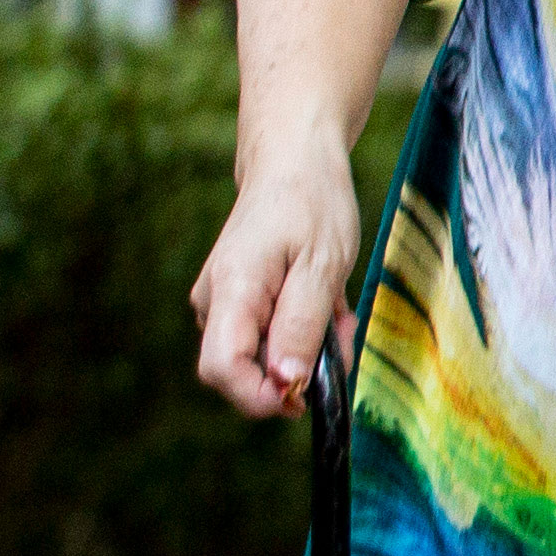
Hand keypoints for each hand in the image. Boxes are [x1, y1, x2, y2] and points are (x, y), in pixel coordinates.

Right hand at [188, 134, 362, 417]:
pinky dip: (304, 330)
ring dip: (306, 347)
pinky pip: (269, 334)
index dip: (257, 395)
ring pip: (263, 353)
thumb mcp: (323, 263)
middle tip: (340, 338)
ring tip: (339, 310)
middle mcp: (215, 302)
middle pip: (242, 369)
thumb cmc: (311, 202)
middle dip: (294, 369)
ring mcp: (225, 302)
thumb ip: (302, 323)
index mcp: (231, 291)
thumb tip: (285, 381)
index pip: (220, 368)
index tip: (302, 396)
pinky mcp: (241, 300)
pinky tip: (329, 306)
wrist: (295, 159)